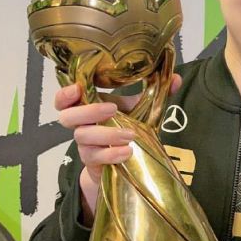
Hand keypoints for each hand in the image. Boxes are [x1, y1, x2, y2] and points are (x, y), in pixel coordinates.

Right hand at [55, 75, 181, 222]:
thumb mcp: (138, 110)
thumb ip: (154, 94)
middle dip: (88, 111)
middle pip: (67, 117)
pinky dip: (110, 154)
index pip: (63, 100)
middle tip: (113, 109)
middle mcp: (81, 125)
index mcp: (87, 107)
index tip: (77, 88)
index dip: (64, 94)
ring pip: (83, 137)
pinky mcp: (92, 162)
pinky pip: (94, 157)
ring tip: (131, 135)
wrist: (122, 160)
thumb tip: (177, 78)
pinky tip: (127, 152)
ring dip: (106, 134)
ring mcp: (85, 145)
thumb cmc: (125, 127)